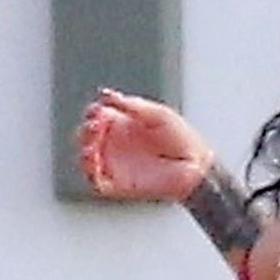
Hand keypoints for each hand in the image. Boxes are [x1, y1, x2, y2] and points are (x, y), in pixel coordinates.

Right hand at [75, 88, 208, 200]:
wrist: (196, 167)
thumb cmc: (182, 139)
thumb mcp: (157, 114)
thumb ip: (132, 106)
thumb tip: (105, 94)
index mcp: (123, 123)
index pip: (96, 115)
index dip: (92, 112)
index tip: (97, 110)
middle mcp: (117, 143)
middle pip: (87, 136)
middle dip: (85, 131)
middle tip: (95, 126)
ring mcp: (117, 164)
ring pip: (87, 159)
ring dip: (83, 152)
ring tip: (91, 148)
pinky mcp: (120, 184)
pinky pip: (97, 182)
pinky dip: (90, 174)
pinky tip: (94, 164)